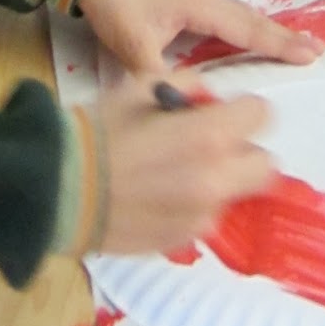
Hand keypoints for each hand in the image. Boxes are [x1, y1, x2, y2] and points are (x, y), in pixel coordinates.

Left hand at [77, 0, 323, 73]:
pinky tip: (250, 40)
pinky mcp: (185, 2)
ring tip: (294, 47)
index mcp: (199, 6)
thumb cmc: (114, 3)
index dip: (279, 44)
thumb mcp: (131, 45)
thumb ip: (157, 77)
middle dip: (284, 37)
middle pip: (252, 20)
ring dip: (267, 33)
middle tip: (317, 50)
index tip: (311, 54)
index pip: (247, 29)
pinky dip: (246, 30)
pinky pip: (227, 18)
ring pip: (241, 17)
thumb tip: (178, 107)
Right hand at [93, 70, 275, 254]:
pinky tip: (159, 197)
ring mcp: (202, 215)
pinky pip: (207, 217)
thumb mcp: (140, 87)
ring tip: (176, 174)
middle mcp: (216, 178)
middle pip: (266, 165)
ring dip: (219, 180)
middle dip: (245, 150)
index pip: (262, 115)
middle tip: (214, 146)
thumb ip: (188, 85)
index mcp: (209, 135)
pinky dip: (194, 205)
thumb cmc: (97, 131)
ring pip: (235, 193)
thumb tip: (209, 99)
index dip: (243, 110)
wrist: (58, 189)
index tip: (223, 114)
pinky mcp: (185, 239)